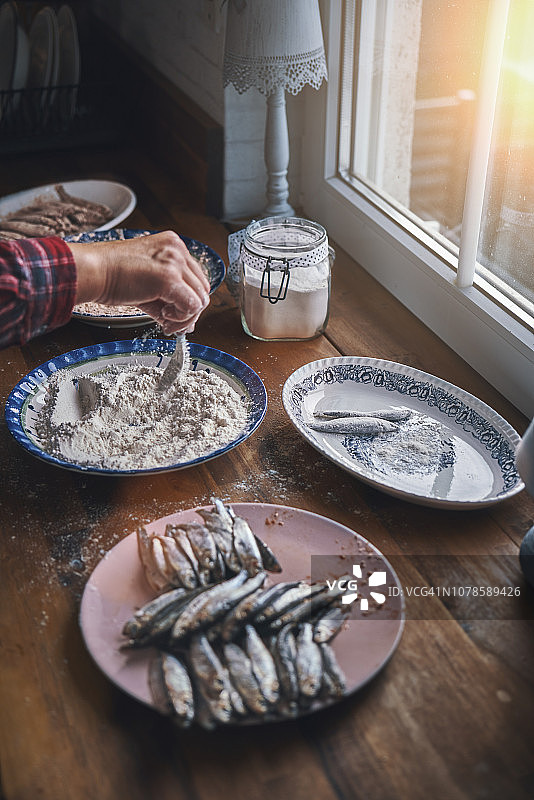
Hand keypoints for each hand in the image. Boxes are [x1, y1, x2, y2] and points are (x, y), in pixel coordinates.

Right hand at [69, 231, 210, 333]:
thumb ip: (169, 298)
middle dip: (190, 311)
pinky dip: (181, 318)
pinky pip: (192, 306)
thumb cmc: (111, 275)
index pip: (195, 278)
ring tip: (165, 321)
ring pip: (200, 298)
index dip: (188, 300)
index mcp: (173, 245)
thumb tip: (186, 322)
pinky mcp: (169, 277)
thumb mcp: (147, 283)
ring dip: (185, 317)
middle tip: (171, 323)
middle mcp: (177, 249)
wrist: (92, 271)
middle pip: (202, 288)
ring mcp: (174, 261)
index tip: (173, 314)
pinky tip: (163, 317)